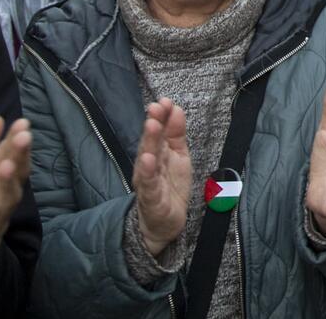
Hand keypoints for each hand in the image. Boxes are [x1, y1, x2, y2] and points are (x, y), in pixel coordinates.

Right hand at [132, 100, 192, 253]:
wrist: (162, 224)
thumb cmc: (169, 187)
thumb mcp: (178, 157)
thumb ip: (176, 134)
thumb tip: (176, 108)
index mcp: (158, 153)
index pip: (158, 132)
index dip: (161, 116)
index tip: (165, 100)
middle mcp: (149, 165)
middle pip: (150, 143)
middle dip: (154, 125)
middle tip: (156, 108)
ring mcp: (148, 182)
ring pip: (147, 160)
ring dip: (149, 142)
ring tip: (151, 125)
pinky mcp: (151, 199)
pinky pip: (149, 185)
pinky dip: (147, 173)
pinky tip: (147, 160)